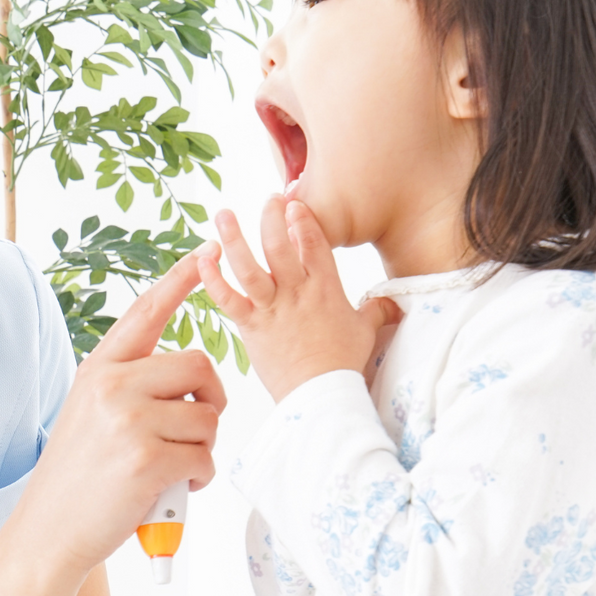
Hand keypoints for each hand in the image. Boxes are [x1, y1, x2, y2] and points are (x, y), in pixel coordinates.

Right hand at [11, 254, 226, 575]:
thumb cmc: (79, 478)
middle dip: (210, 402)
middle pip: (200, 366)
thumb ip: (129, 387)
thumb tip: (189, 380)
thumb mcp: (90, 413)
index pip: (147, 312)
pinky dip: (199, 478)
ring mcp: (128, 419)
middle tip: (193, 433)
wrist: (48, 531)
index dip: (180, 279)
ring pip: (208, 417)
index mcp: (99, 368)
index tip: (207, 249)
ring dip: (203, 449)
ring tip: (173, 469)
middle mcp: (111, 384)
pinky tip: (174, 489)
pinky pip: (204, 456)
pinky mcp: (146, 458)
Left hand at [197, 197, 401, 402]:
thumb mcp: (365, 332)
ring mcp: (272, 308)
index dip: (303, 219)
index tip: (294, 202)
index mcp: (325, 288)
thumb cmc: (343, 364)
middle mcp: (296, 292)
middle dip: (271, 217)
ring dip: (233, 238)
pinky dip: (212, 279)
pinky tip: (202, 260)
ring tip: (222, 214)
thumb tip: (393, 303)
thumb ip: (376, 311)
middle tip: (267, 199)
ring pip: (249, 266)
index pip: (315, 242)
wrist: (321, 395)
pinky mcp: (251, 327)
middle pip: (279, 245)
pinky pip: (227, 299)